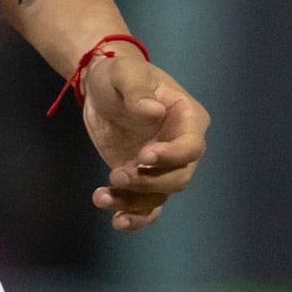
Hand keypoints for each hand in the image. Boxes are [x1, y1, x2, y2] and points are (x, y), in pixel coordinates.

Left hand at [80, 54, 209, 231]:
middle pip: (178, 177)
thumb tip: (153, 112)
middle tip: (117, 173)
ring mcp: (163, 166)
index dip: (171, 156)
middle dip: (148, 182)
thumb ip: (137, 90)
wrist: (100, 88)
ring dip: (133, 203)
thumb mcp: (124, 72)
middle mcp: (181, 146)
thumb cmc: (118, 73)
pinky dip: (133, 216)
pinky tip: (115, 219)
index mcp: (188, 117)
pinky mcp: (143, 178)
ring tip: (102, 197)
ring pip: (159, 196)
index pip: (191, 146)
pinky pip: (146, 206)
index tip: (143, 155)